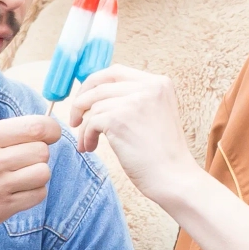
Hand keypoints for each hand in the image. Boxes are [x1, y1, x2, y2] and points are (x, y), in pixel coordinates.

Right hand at [0, 116, 58, 236]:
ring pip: (43, 173)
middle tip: (25, 156)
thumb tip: (27, 126)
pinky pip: (38, 195)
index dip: (50, 129)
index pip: (36, 127)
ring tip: (22, 173)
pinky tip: (19, 188)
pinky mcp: (1, 210)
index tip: (49, 133)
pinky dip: (34, 191)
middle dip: (38, 151)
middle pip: (42, 151)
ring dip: (37, 172)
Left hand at [59, 66, 197, 205]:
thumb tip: (97, 94)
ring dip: (84, 125)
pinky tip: (91, 147)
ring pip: (93, 105)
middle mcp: (148, 87)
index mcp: (159, 83)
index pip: (116, 72)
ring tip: (87, 142)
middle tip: (75, 118)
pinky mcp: (119, 119)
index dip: (95, 83)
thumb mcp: (155, 114)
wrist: (173, 177)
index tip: (85, 99)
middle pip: (100, 83)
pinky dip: (86, 135)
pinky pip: (90, 122)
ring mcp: (134, 101)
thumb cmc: (162, 154)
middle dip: (82, 99)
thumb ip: (134, 99)